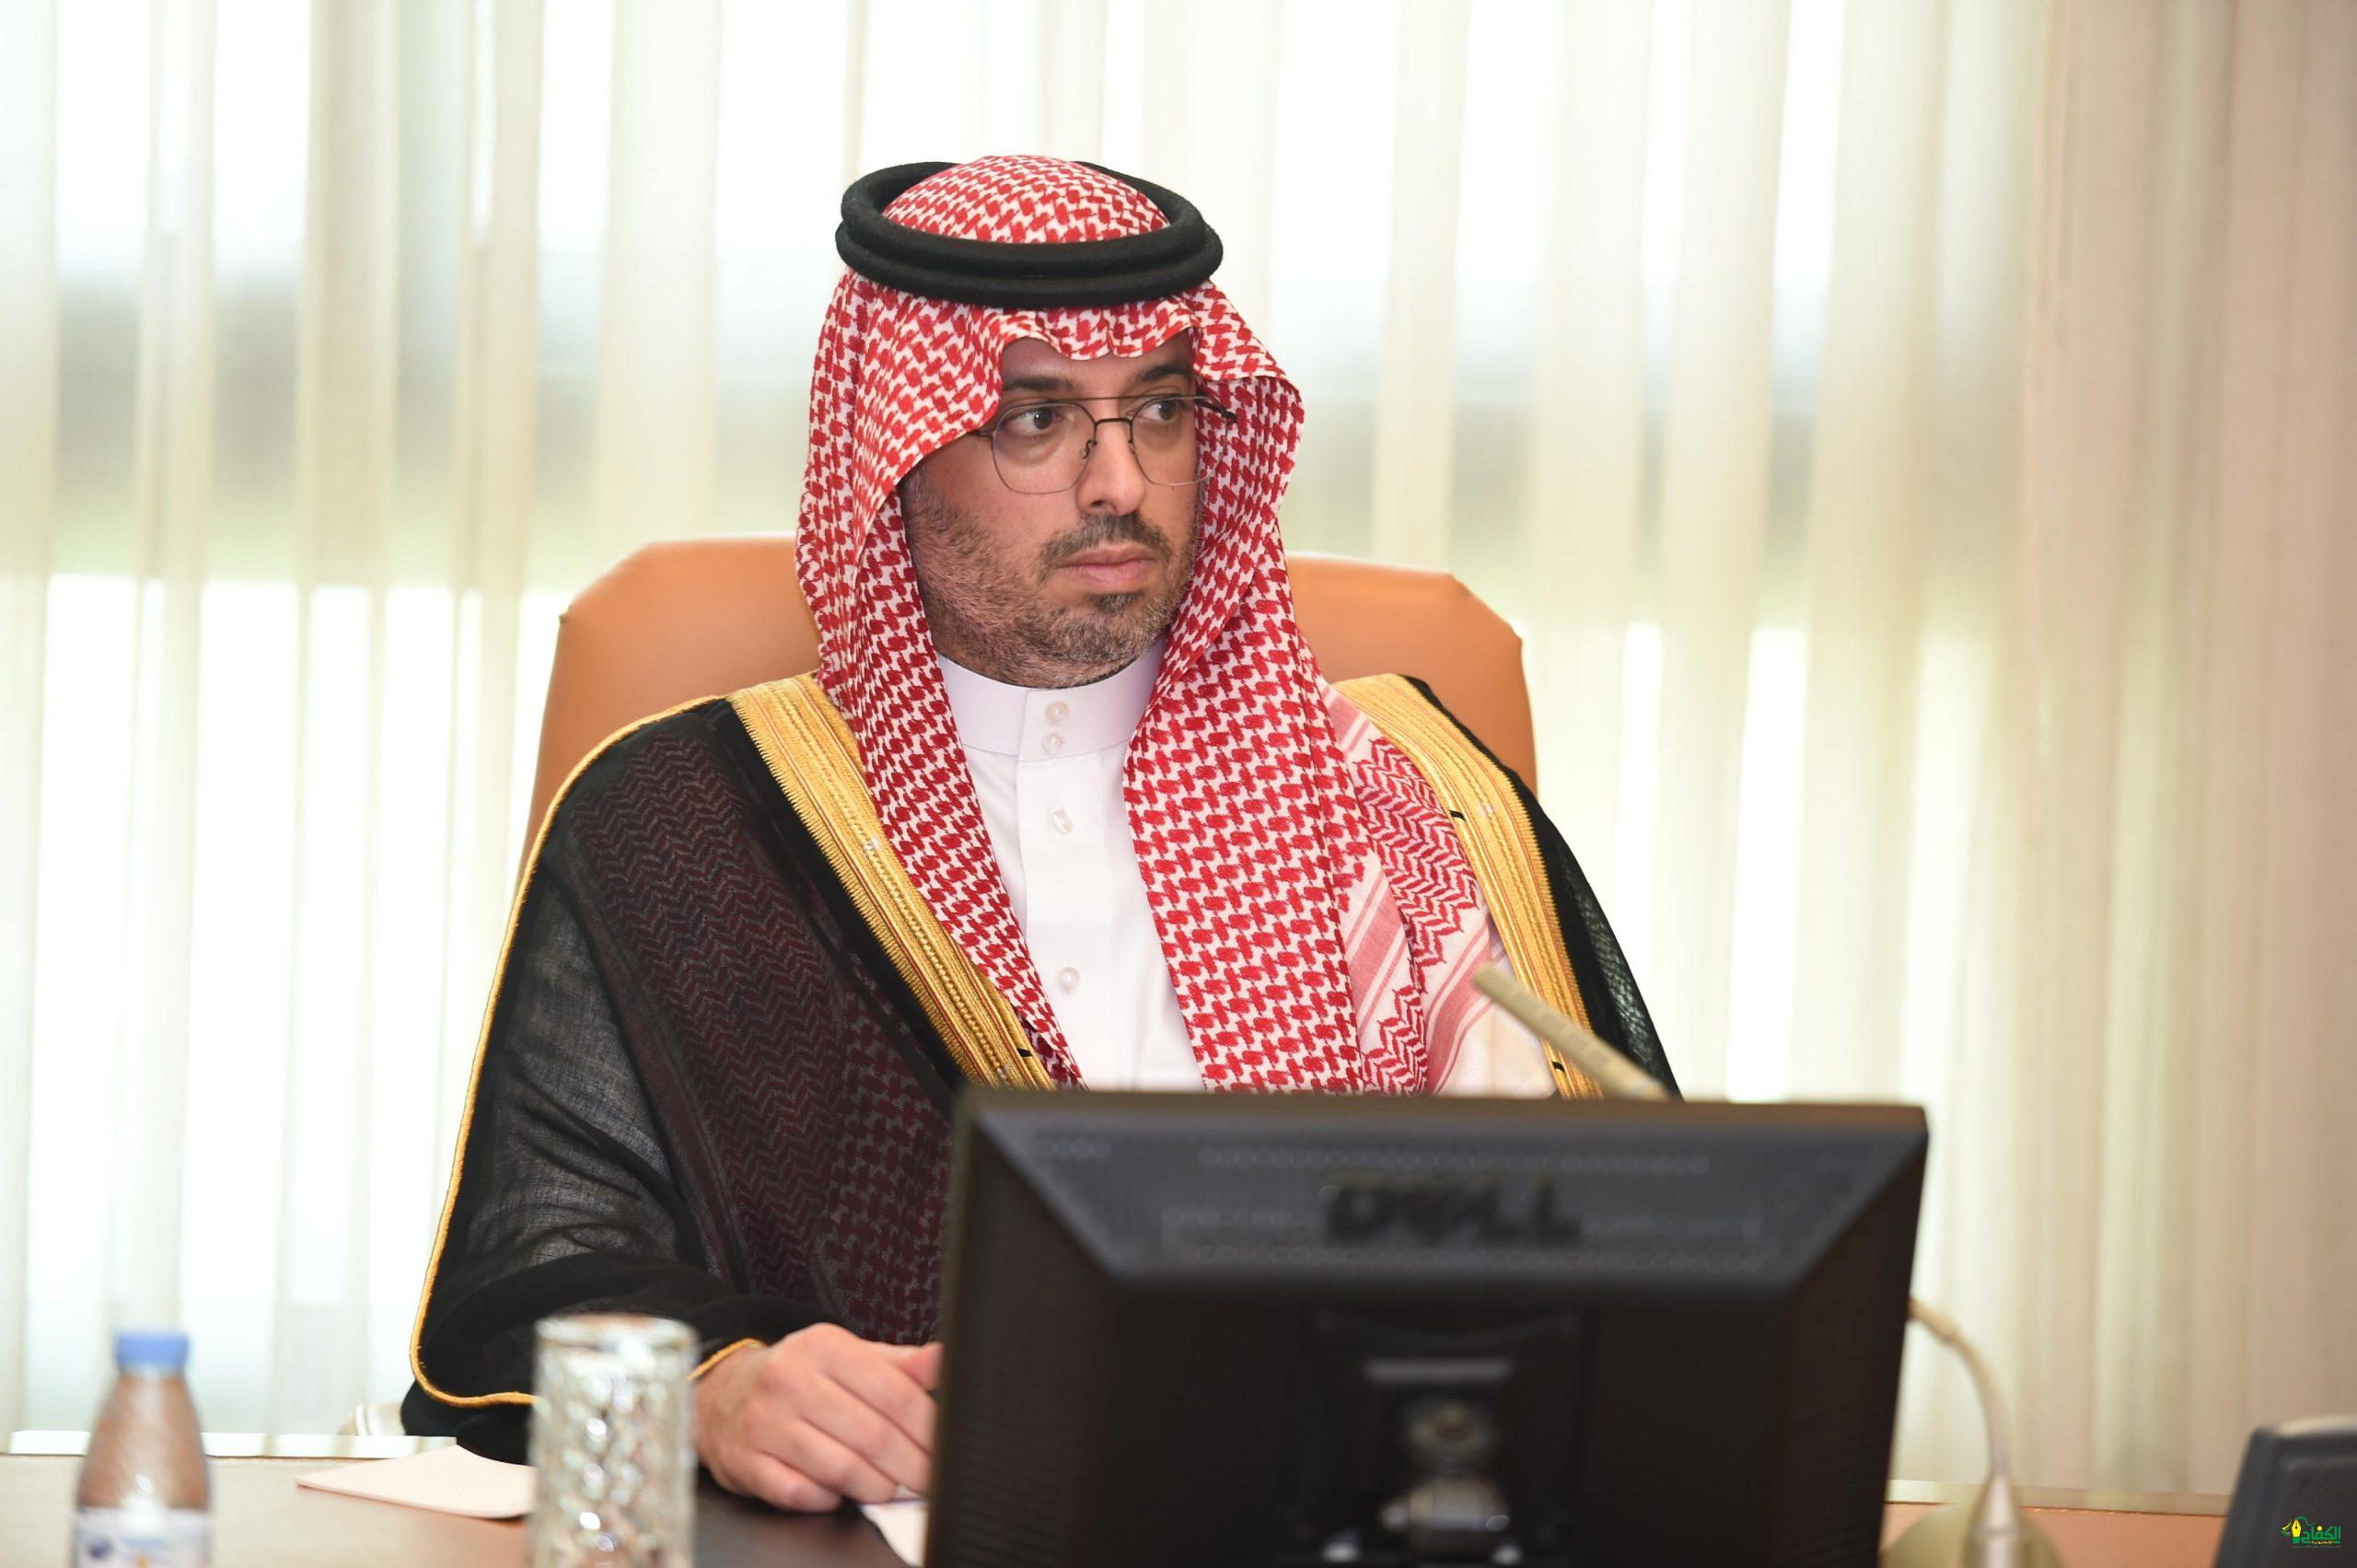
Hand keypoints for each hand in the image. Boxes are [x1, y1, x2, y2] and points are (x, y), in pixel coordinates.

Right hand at [695, 1323, 941, 1511]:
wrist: (722, 1394)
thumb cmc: (798, 1377)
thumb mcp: (845, 1356)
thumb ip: (897, 1364)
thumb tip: (942, 1361)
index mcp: (823, 1347)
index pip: (892, 1392)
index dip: (926, 1428)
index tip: (945, 1449)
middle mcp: (789, 1380)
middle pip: (872, 1434)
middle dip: (911, 1466)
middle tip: (928, 1480)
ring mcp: (763, 1423)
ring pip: (840, 1468)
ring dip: (875, 1487)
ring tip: (888, 1489)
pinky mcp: (745, 1463)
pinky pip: (800, 1494)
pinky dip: (828, 1499)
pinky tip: (839, 1493)